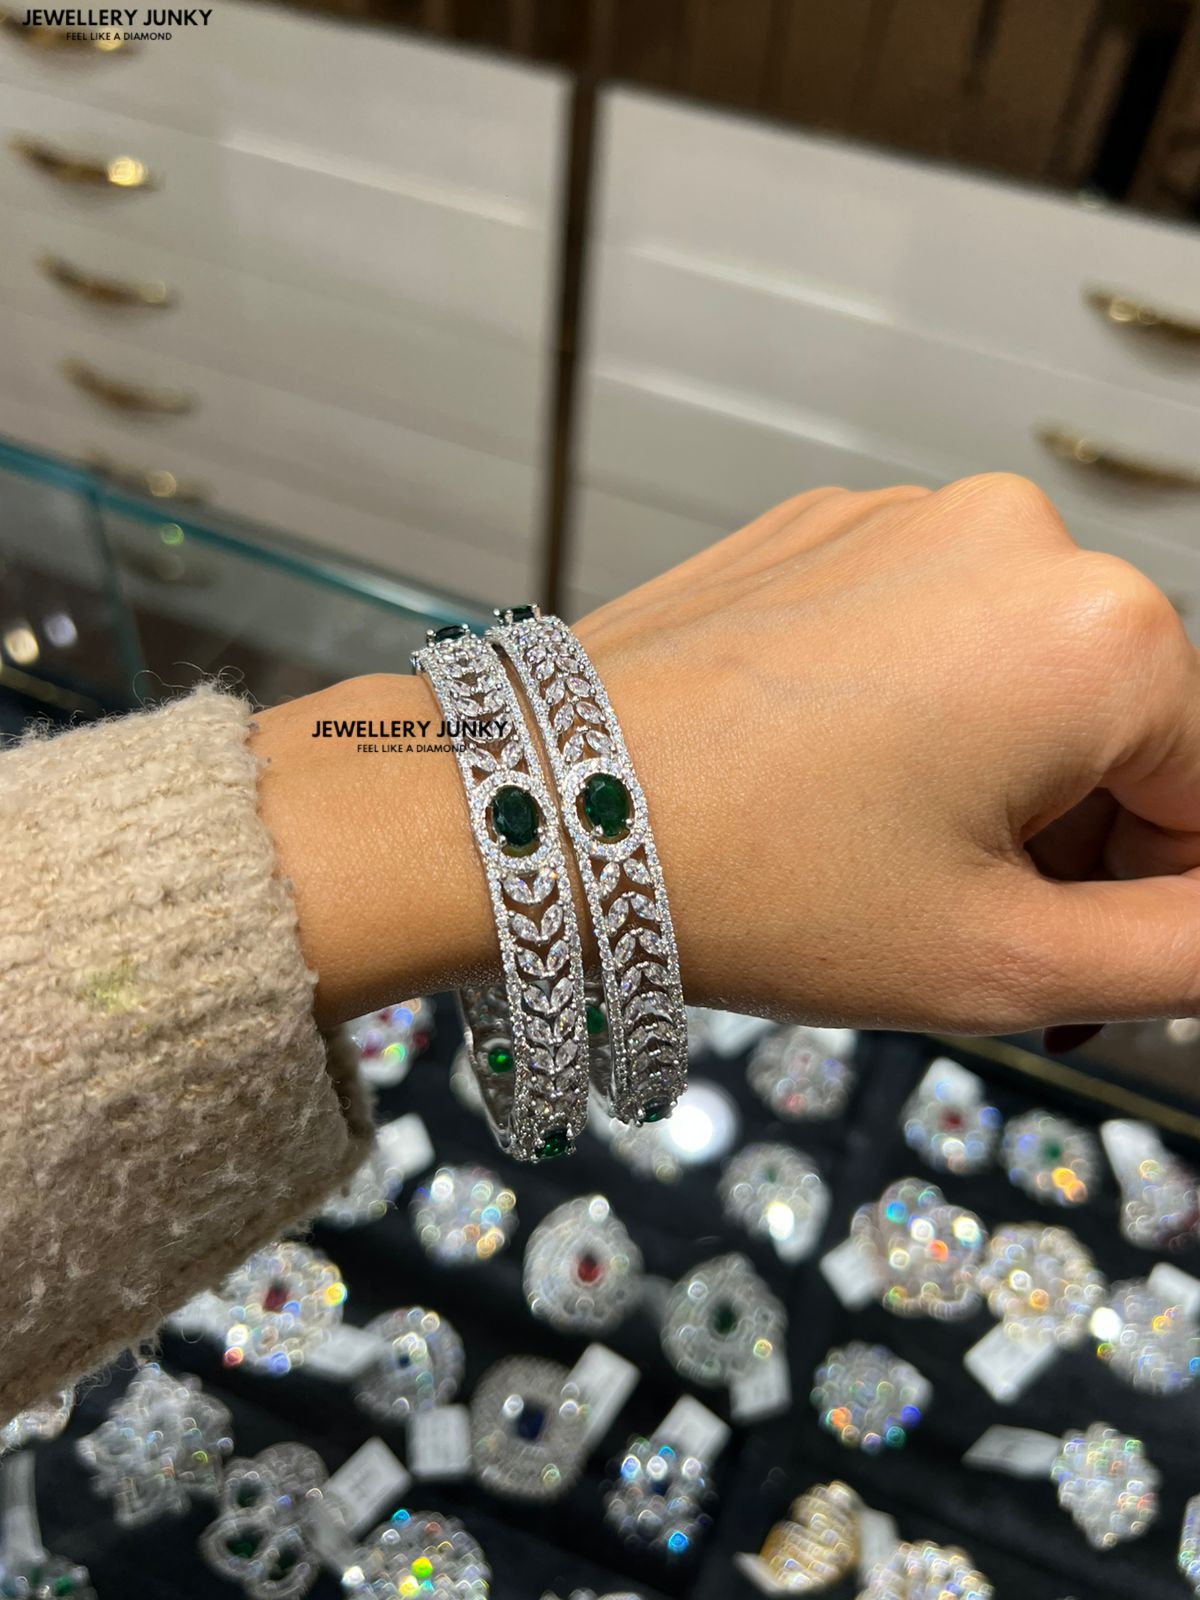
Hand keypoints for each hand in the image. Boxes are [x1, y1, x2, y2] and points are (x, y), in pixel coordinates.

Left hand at [258, 473, 1199, 1033]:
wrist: (543, 810)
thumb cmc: (760, 887)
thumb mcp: (1003, 959)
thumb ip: (1183, 950)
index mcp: (1100, 632)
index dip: (1138, 898)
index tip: (1042, 949)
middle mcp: (1019, 534)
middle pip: (1120, 724)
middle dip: (1065, 833)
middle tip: (946, 913)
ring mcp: (911, 514)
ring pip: (1022, 673)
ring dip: (990, 772)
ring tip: (870, 848)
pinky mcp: (826, 526)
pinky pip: (927, 626)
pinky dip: (913, 707)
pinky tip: (822, 776)